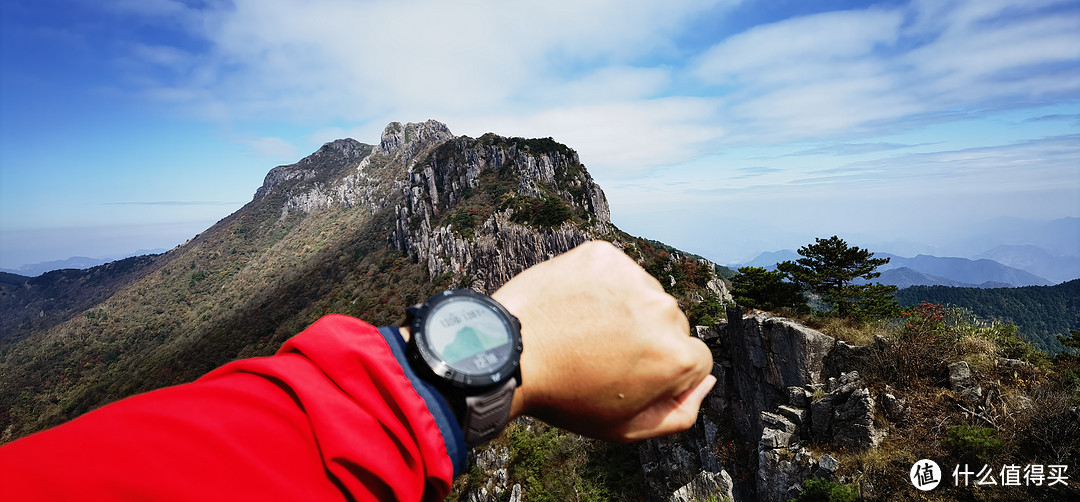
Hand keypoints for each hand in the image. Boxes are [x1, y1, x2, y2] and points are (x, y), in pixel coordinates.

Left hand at [492, 240, 714, 441]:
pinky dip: (598, 285)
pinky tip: (572, 306)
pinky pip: (613, 271)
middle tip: (599, 355)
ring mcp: (633, 278)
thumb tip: (707, 383)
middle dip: (645, 338)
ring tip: (582, 330)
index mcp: (678, 356)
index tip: (629, 376)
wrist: (507, 354)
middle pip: (670, 325)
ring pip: (643, 295)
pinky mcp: (603, 256)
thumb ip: (679, 414)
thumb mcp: (625, 428)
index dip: (662, 372)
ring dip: (623, 309)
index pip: (696, 359)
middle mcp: (664, 311)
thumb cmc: (564, 397)